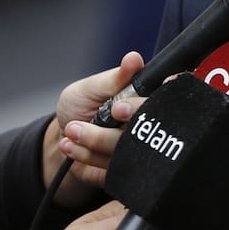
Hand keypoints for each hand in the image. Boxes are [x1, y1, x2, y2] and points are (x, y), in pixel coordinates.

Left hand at [42, 52, 146, 205]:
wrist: (63, 138)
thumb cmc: (79, 106)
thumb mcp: (91, 87)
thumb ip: (115, 78)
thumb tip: (134, 59)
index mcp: (147, 98)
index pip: (165, 100)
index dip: (150, 103)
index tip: (120, 107)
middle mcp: (148, 125)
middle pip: (147, 130)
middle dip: (111, 127)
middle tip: (82, 123)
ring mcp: (138, 150)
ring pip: (126, 151)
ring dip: (93, 141)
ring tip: (71, 131)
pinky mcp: (125, 171)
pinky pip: (113, 169)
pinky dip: (87, 156)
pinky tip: (72, 146)